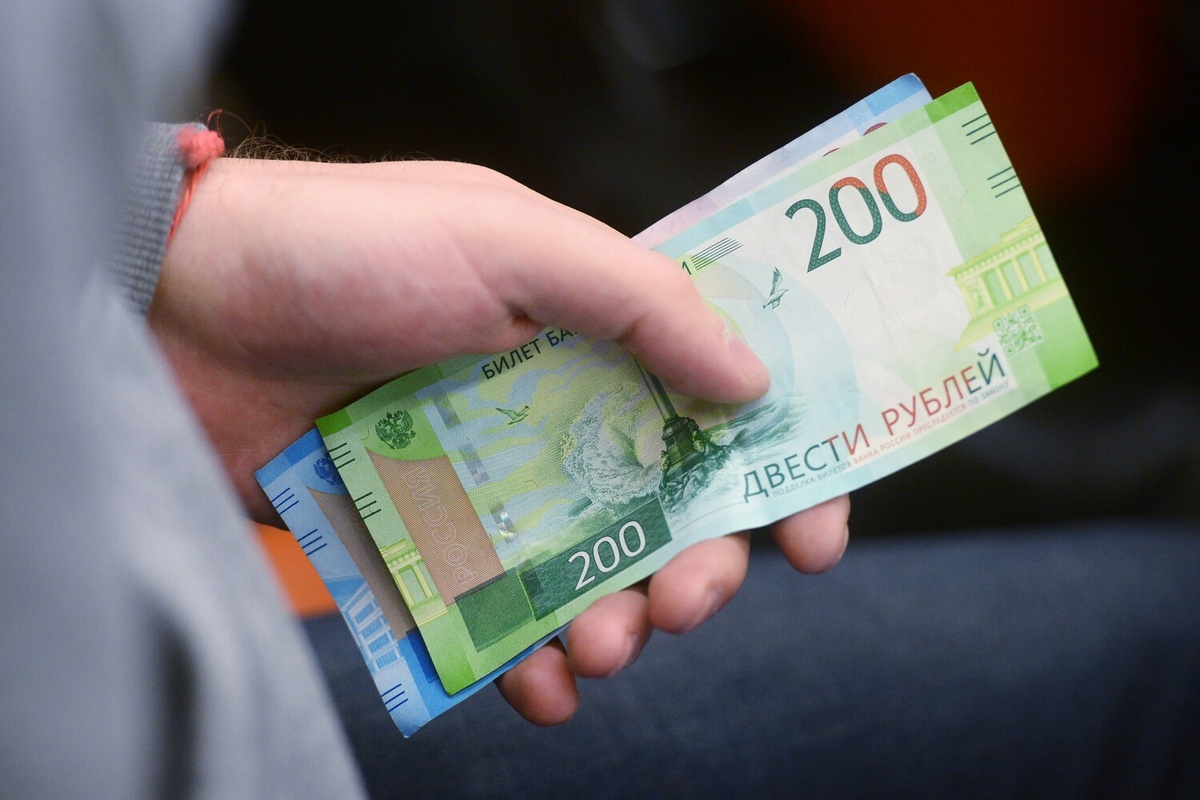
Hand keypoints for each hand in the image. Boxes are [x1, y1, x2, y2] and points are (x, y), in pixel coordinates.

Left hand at [152, 156, 849, 723]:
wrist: (179, 315)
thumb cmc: (344, 253)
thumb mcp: (508, 243)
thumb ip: (643, 303)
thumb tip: (754, 379)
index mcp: (589, 326)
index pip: (715, 397)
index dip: (776, 465)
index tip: (815, 538)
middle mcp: (550, 404)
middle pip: (666, 503)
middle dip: (700, 566)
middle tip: (689, 603)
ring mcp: (488, 477)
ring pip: (593, 569)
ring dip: (621, 622)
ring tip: (602, 646)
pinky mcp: (423, 537)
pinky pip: (499, 613)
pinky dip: (530, 658)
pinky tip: (541, 683)